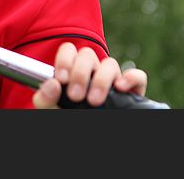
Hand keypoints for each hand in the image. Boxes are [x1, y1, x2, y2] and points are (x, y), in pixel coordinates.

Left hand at [32, 42, 147, 108]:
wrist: (86, 134)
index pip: (69, 50)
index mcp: (72, 71)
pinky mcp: (131, 92)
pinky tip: (120, 88)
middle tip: (75, 96)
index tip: (61, 79)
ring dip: (102, 79)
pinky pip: (138, 77)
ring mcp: (112, 80)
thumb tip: (52, 84)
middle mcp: (92, 72)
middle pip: (88, 55)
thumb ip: (45, 99)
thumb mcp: (52, 110)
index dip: (65, 60)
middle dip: (80, 74)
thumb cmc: (67, 117)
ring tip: (94, 100)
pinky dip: (131, 78)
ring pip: (110, 64)